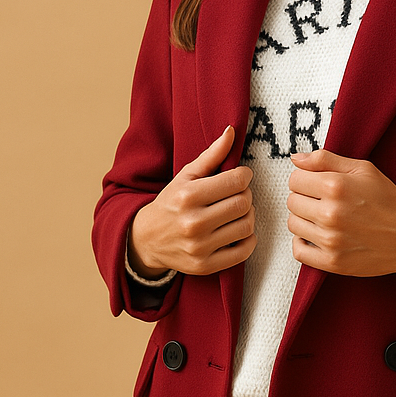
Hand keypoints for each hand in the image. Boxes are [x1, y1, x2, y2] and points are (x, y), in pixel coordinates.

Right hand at [128, 125, 257, 276]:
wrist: (147, 239)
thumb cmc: (171, 202)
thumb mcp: (186, 176)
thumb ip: (211, 155)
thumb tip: (232, 130)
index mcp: (188, 196)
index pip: (237, 181)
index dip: (244, 176)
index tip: (240, 177)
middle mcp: (193, 222)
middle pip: (244, 203)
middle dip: (245, 195)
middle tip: (237, 194)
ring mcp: (199, 247)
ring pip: (247, 226)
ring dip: (248, 216)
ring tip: (236, 212)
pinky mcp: (206, 265)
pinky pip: (244, 251)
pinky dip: (248, 239)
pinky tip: (238, 231)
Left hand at [286, 148, 395, 275]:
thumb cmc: (388, 200)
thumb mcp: (363, 169)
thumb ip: (326, 159)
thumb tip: (295, 158)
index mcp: (336, 186)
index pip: (295, 180)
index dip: (304, 180)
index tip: (317, 185)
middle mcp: (330, 213)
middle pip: (292, 202)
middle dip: (304, 199)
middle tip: (323, 202)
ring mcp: (330, 240)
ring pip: (293, 224)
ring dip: (304, 220)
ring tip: (323, 219)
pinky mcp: (332, 261)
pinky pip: (298, 251)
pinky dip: (302, 243)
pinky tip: (316, 237)